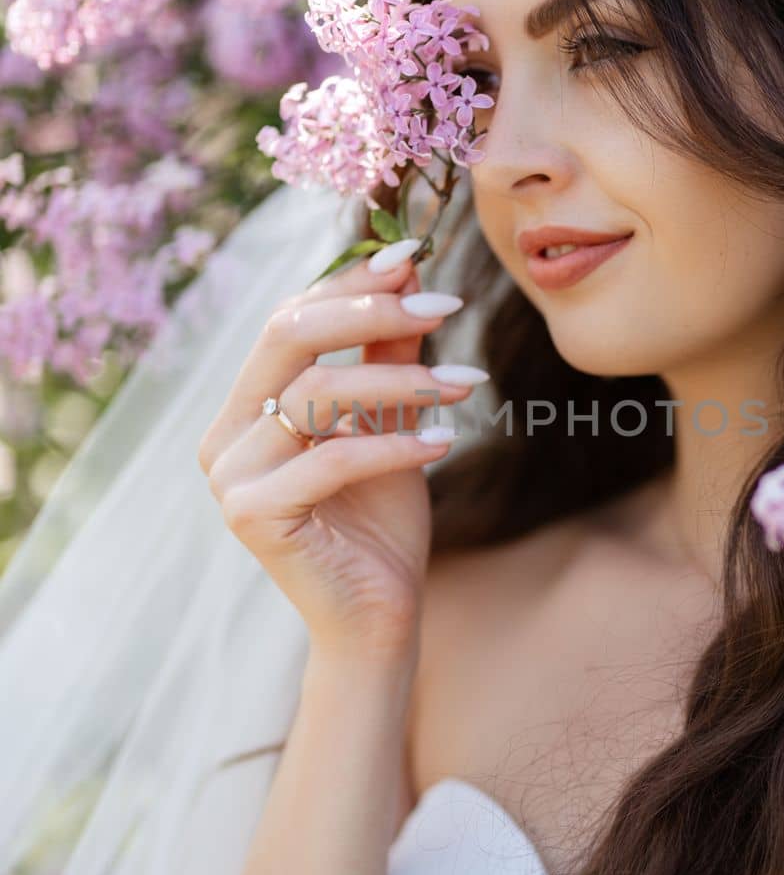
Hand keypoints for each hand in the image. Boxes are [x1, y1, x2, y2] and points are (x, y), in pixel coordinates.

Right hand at [197, 250, 478, 654]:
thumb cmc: (381, 521)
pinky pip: (331, 459)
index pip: (288, 319)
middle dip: (370, 313)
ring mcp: (230, 477)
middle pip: (287, 338)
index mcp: (246, 407)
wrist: (378, 618)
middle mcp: (224, 435)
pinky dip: (394, 444)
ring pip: (316, 396)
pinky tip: (444, 440)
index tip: (416, 257)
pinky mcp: (253, 516)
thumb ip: (389, 354)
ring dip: (401, 382)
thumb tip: (408, 271)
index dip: (350, 283)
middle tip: (444, 305)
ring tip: (467, 383)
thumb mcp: (391, 422)